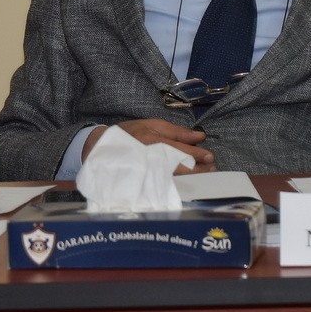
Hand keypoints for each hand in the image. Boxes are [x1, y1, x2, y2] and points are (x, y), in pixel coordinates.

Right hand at [85, 119, 214, 171]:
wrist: (98, 147)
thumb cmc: (129, 134)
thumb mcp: (151, 125)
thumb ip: (176, 131)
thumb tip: (199, 136)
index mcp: (152, 139)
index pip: (179, 148)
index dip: (195, 154)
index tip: (209, 157)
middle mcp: (148, 155)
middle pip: (177, 164)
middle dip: (196, 168)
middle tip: (212, 170)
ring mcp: (143, 169)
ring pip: (171, 175)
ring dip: (189, 177)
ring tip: (203, 177)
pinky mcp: (139, 180)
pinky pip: (160, 183)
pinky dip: (175, 184)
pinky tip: (186, 185)